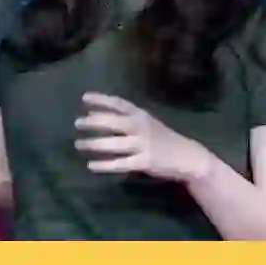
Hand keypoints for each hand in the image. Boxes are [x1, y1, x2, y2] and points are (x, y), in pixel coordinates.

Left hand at [74, 92, 211, 182]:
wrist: (188, 157)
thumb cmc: (163, 138)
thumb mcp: (146, 123)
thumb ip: (123, 118)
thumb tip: (93, 114)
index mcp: (142, 115)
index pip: (119, 103)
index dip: (102, 99)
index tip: (84, 98)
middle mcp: (141, 127)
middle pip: (113, 122)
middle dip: (93, 122)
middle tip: (77, 123)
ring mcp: (143, 145)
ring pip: (114, 144)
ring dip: (94, 144)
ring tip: (78, 144)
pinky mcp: (145, 162)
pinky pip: (120, 163)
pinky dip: (105, 165)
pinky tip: (91, 166)